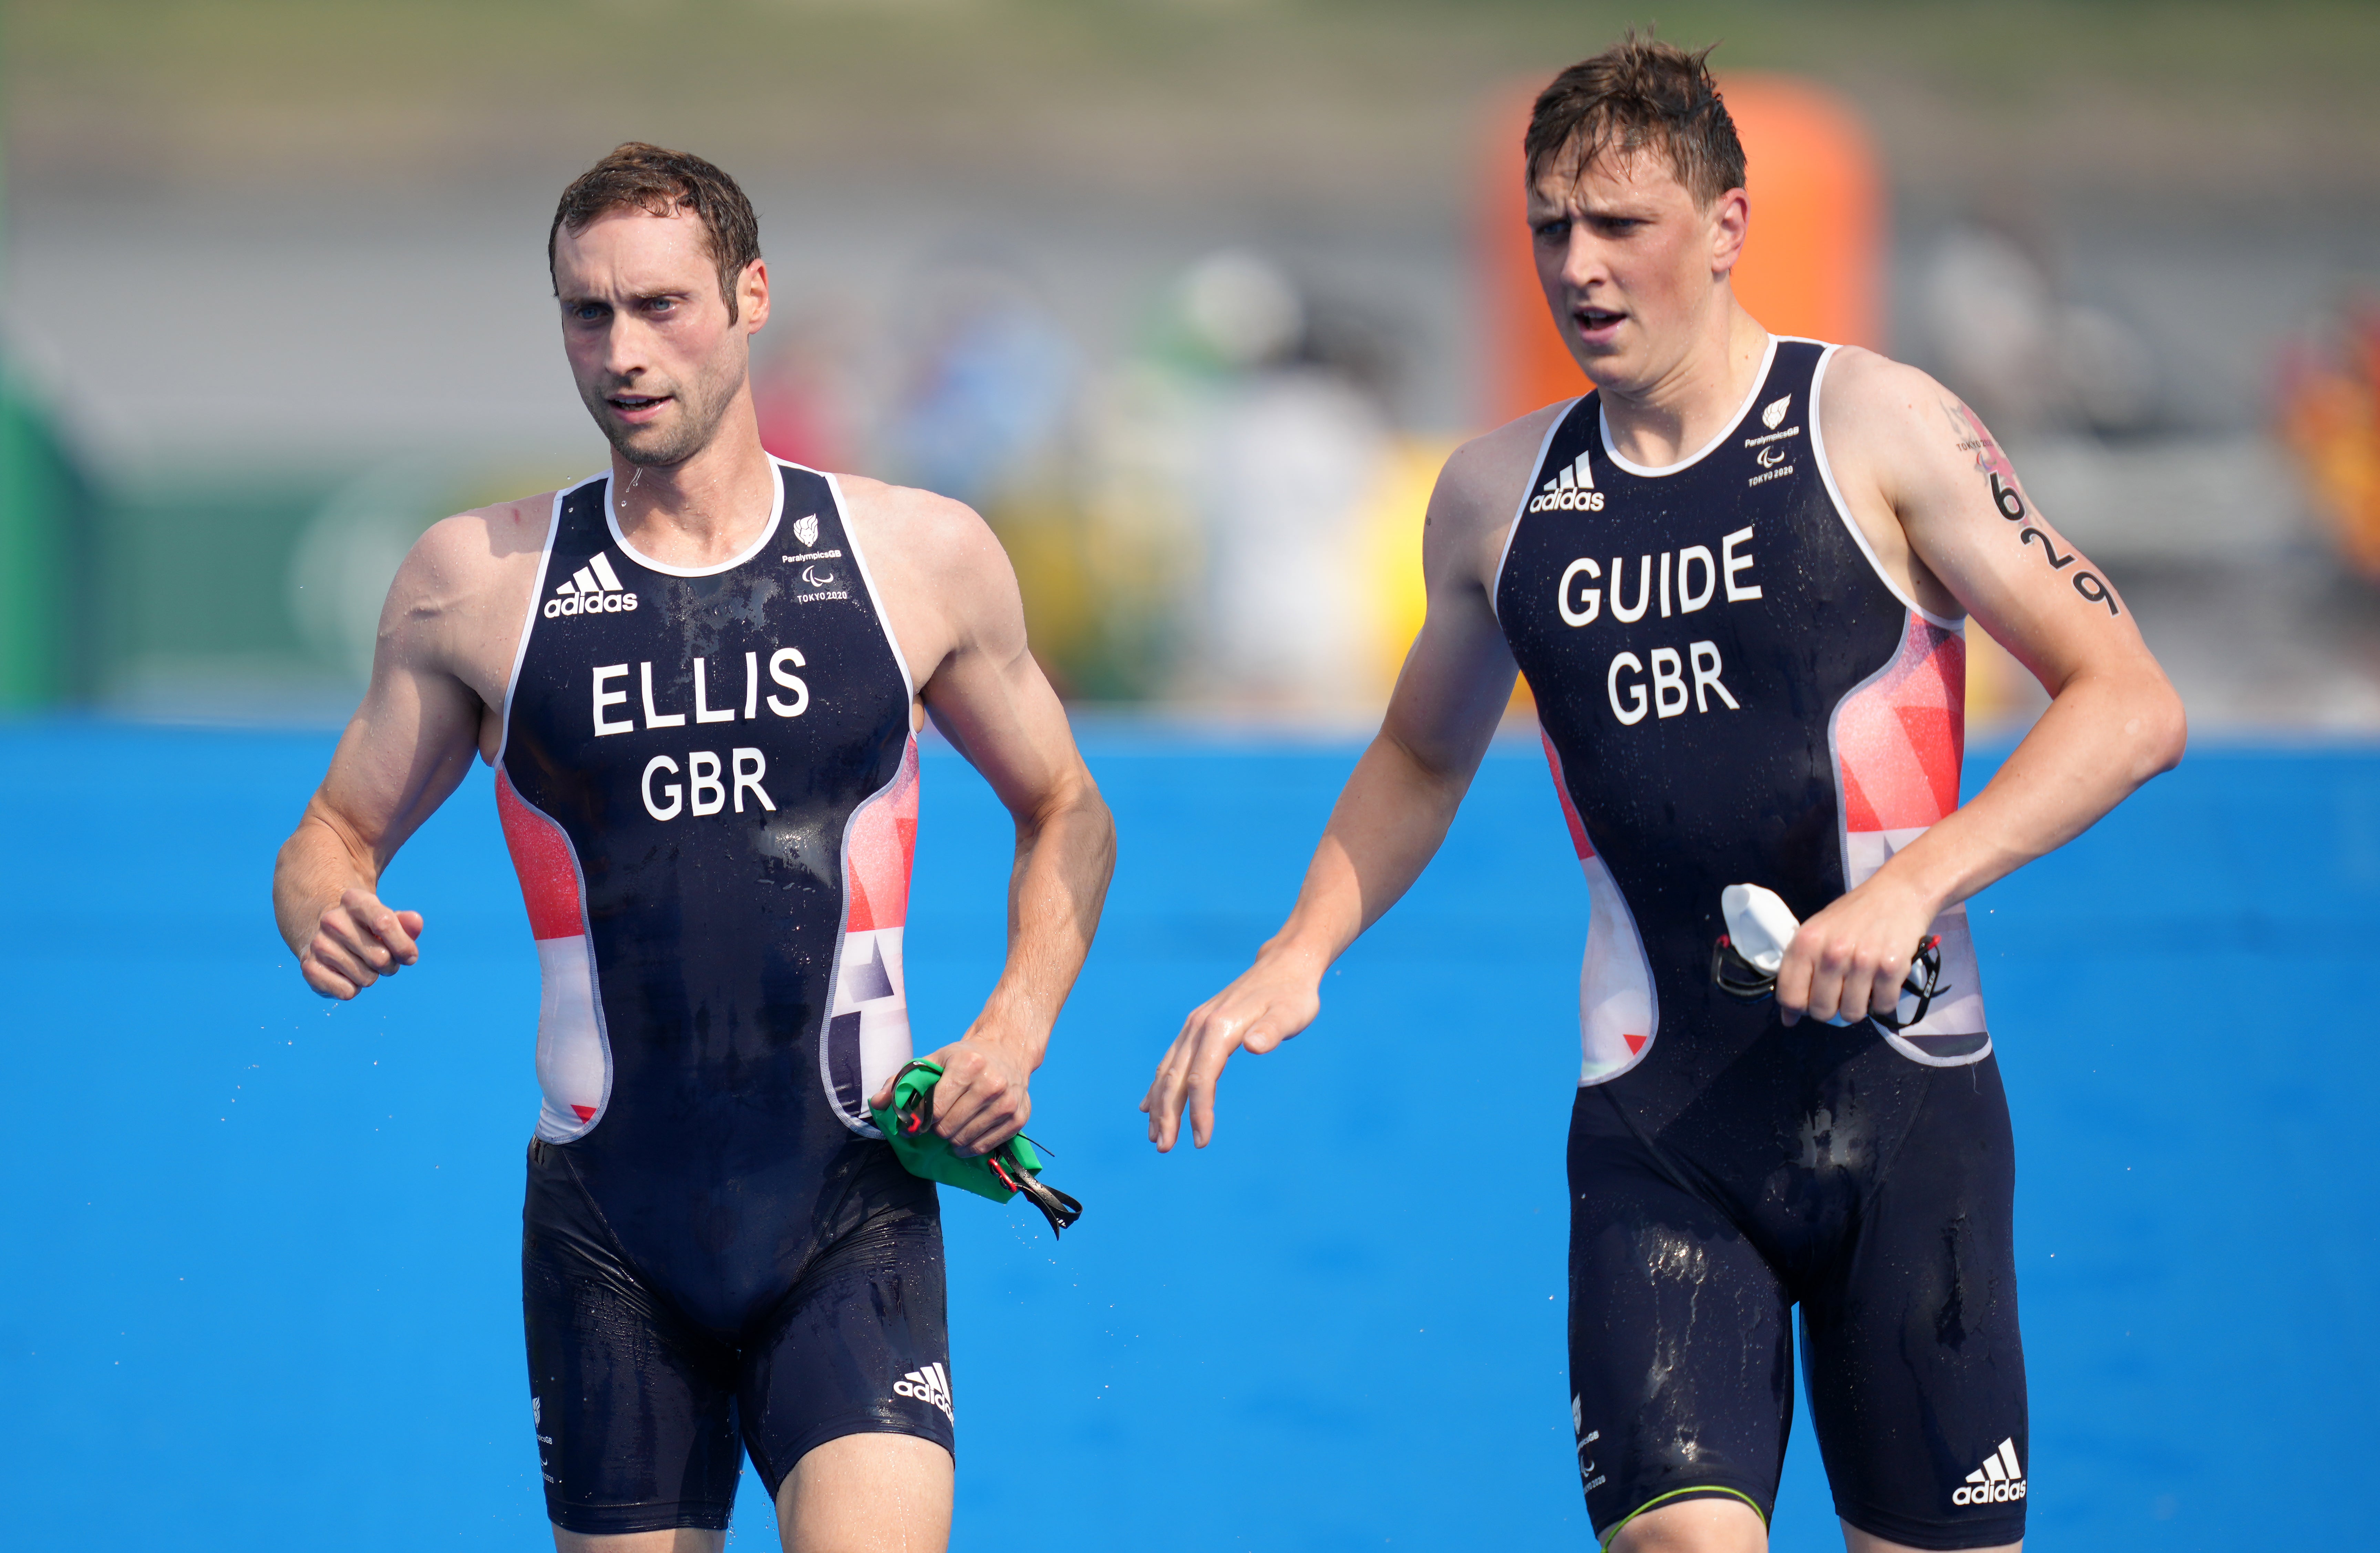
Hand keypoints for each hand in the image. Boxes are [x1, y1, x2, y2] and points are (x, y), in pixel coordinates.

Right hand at [299, 886, 423, 999]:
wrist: (326, 935)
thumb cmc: (367, 929)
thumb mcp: (387, 919)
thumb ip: (406, 923)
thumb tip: (416, 921)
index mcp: (354, 900)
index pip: (384, 923)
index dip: (404, 946)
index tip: (410, 957)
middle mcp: (332, 920)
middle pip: (380, 957)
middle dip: (390, 965)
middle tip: (382, 959)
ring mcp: (318, 944)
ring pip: (366, 978)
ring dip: (371, 977)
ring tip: (361, 964)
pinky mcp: (309, 968)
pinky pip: (347, 992)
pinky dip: (353, 989)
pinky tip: (345, 974)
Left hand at [871, 1036, 1031, 1158]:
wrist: (1007, 1051)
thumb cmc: (965, 1058)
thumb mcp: (934, 1060)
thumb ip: (902, 1081)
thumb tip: (876, 1103)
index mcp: (968, 1064)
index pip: (935, 1108)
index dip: (919, 1120)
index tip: (913, 1123)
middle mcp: (991, 1083)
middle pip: (948, 1128)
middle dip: (935, 1130)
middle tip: (934, 1124)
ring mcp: (1007, 1102)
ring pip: (965, 1140)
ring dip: (951, 1140)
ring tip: (950, 1128)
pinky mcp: (1019, 1118)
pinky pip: (984, 1147)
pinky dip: (969, 1147)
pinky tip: (964, 1136)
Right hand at [1142, 944, 1325, 1151]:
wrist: (1285, 965)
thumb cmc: (1292, 994)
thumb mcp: (1292, 1012)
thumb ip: (1273, 1029)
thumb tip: (1255, 1045)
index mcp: (1219, 1027)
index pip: (1202, 1077)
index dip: (1199, 1111)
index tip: (1202, 1141)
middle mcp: (1199, 1026)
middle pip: (1176, 1077)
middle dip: (1167, 1114)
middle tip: (1164, 1148)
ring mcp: (1194, 1026)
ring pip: (1168, 1069)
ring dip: (1159, 1103)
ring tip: (1155, 1135)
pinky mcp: (1197, 1027)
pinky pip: (1171, 1060)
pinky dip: (1159, 1084)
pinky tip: (1148, 1105)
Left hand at [1774, 874, 1935, 1026]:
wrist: (1898, 893)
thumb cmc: (1853, 915)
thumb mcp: (1816, 933)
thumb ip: (1798, 972)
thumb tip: (1788, 1018)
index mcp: (1806, 943)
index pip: (1790, 997)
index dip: (1798, 1008)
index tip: (1809, 1001)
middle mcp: (1832, 953)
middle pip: (1821, 1011)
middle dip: (1830, 1009)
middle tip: (1839, 992)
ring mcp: (1863, 962)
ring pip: (1852, 1014)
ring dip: (1857, 1006)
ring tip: (1861, 985)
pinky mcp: (1892, 968)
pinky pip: (1882, 1006)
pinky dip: (1883, 1001)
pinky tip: (1881, 981)